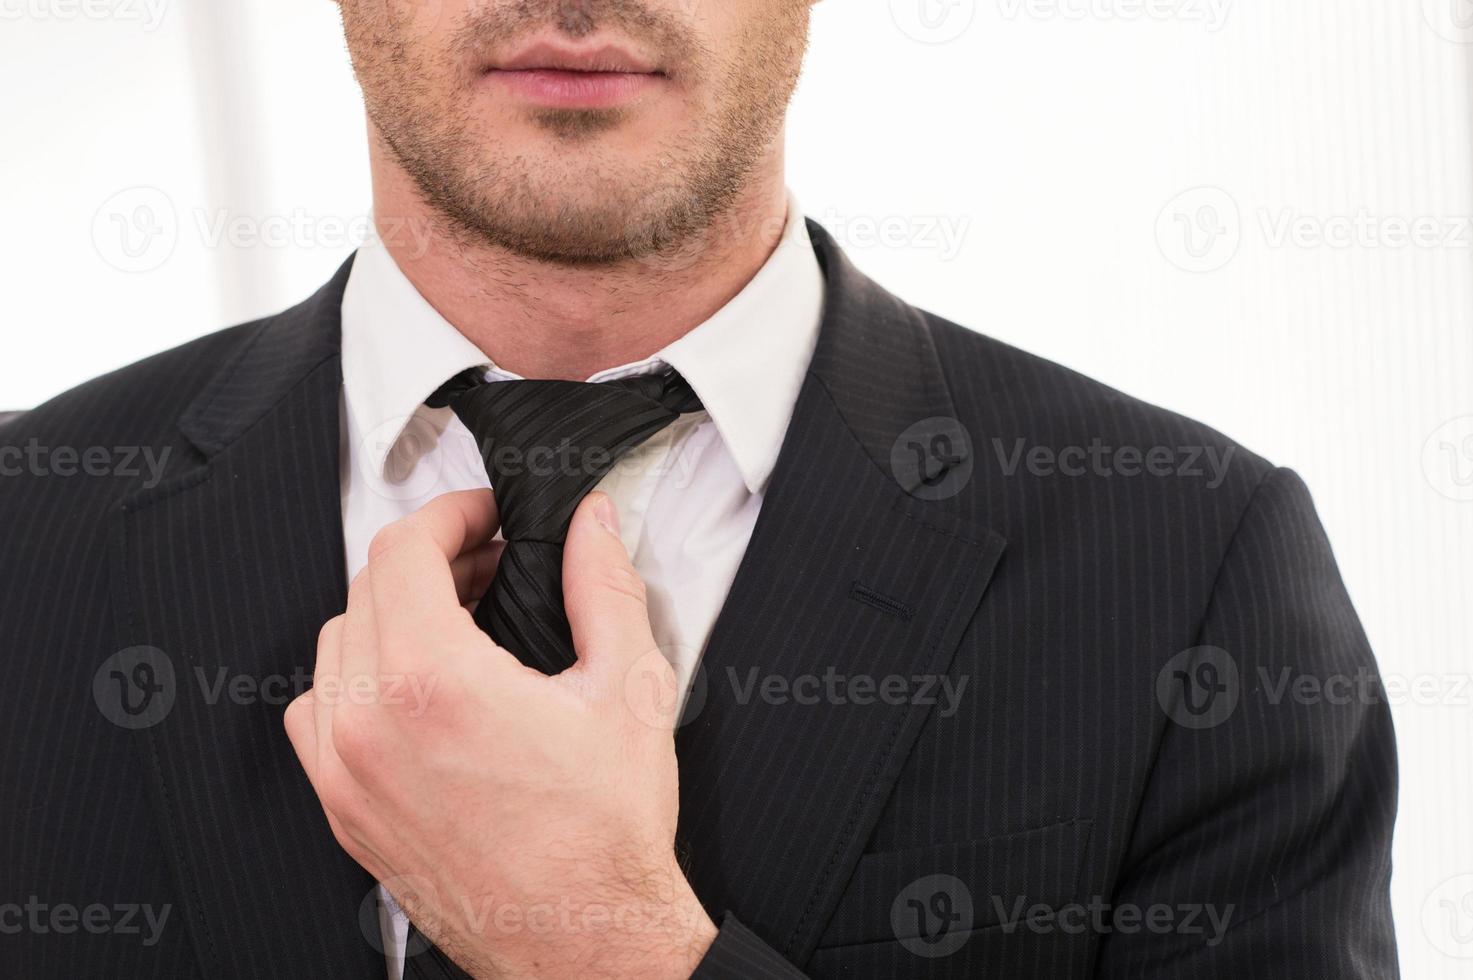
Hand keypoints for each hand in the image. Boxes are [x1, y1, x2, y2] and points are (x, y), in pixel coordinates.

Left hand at [284, 490, 716, 978]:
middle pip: (366, 589)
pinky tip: (412, 687)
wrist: (585, 942)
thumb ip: (604, 587)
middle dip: (429, 559)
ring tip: (453, 620)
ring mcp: (347, 775)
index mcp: (435, 683)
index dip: (447, 514)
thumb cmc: (604, 835)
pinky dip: (354, 680)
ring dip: (388, 614)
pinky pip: (317, 716)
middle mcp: (371, 726)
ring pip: (333, 648)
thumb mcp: (627, 689)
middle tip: (487, 564)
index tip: (482, 518)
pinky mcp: (345, 814)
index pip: (402, 550)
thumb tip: (593, 526)